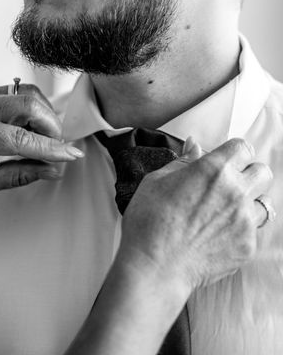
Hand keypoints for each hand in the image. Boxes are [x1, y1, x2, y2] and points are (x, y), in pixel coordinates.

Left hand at [0, 84, 82, 196]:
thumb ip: (18, 175)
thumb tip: (54, 170)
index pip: (22, 138)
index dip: (52, 149)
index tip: (74, 156)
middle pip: (30, 104)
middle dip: (52, 127)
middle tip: (54, 150)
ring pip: (28, 93)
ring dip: (44, 116)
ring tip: (40, 142)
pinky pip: (18, 92)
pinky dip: (32, 110)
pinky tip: (28, 131)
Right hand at [118, 137, 273, 294]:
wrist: (155, 266)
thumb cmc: (148, 222)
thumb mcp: (156, 181)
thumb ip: (182, 162)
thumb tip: (195, 147)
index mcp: (213, 170)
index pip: (242, 149)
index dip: (232, 153)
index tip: (223, 160)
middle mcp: (236, 192)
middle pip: (263, 172)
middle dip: (248, 174)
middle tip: (228, 184)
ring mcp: (245, 221)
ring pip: (264, 203)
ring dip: (248, 203)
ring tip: (224, 212)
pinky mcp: (247, 246)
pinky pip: (253, 232)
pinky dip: (239, 231)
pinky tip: (216, 235)